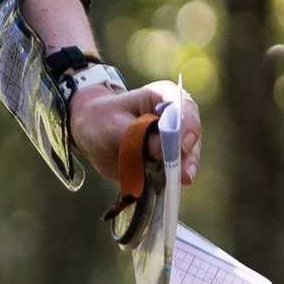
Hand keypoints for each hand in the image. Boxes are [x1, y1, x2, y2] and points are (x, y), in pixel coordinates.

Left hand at [70, 78, 199, 187]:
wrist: (92, 133)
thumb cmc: (103, 121)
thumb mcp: (114, 126)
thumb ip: (138, 136)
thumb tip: (163, 150)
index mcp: (163, 97)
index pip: (183, 107)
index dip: (186, 126)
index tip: (182, 146)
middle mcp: (176, 116)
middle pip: (191, 134)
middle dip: (188, 155)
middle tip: (184, 173)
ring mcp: (175, 139)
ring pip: (187, 155)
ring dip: (183, 169)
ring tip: (180, 181)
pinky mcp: (169, 158)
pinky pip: (175, 169)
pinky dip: (173, 178)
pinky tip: (171, 187)